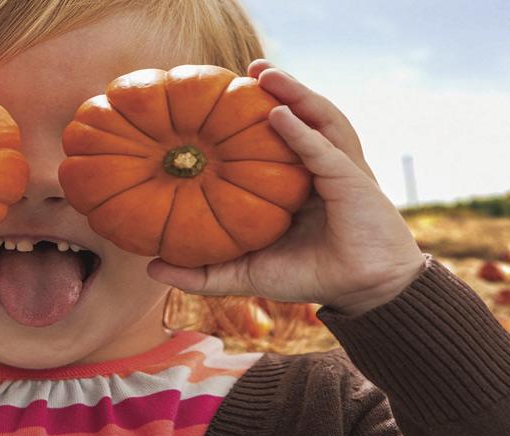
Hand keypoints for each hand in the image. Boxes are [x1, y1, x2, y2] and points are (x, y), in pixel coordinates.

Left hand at [145, 60, 426, 317]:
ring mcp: (339, 169)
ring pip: (320, 119)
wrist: (359, 292)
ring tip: (264, 73)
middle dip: (278, 88)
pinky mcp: (352, 181)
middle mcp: (320, 167)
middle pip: (301, 116)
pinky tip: (278, 114)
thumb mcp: (246, 274)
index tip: (220, 95)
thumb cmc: (309, 277)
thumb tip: (150, 267)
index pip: (278, 138)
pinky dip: (302, 131)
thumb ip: (202, 273)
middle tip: (247, 68)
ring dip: (294, 92)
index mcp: (298, 180)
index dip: (253, 114)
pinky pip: (324, 151)